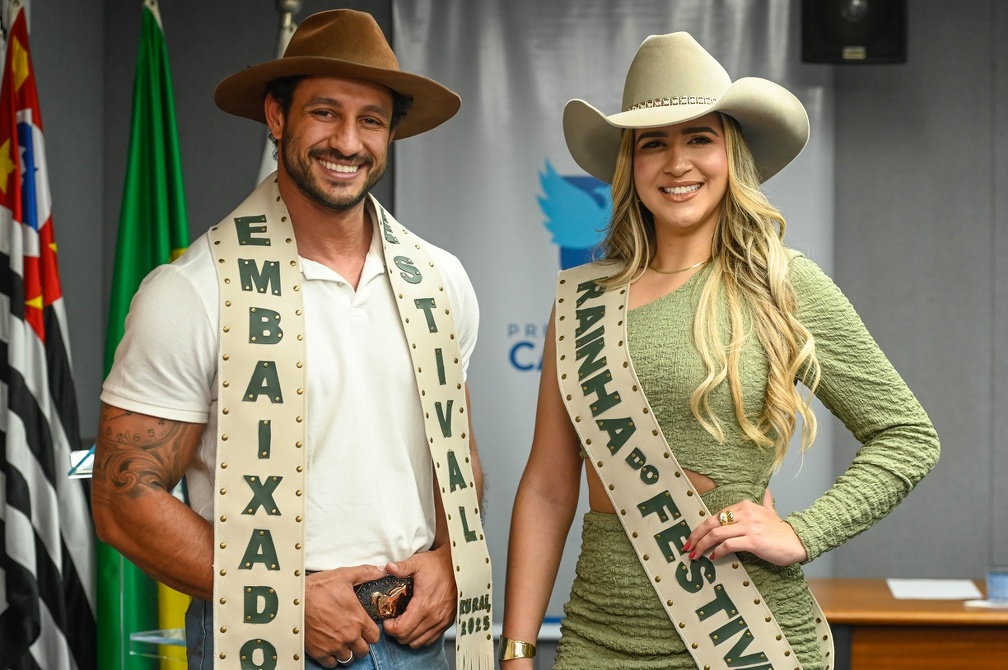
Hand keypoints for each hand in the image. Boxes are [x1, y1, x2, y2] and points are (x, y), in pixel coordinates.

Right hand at [304, 564, 384, 665]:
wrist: (294, 599)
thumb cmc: (318, 588)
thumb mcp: (344, 576)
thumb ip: (366, 573)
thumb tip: (382, 570)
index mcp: (358, 620)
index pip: (375, 637)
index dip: (371, 633)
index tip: (366, 629)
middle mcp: (349, 636)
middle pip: (363, 650)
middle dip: (360, 644)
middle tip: (354, 636)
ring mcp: (334, 646)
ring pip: (348, 658)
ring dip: (347, 651)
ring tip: (342, 642)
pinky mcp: (319, 652)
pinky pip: (331, 664)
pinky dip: (332, 658)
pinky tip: (330, 648)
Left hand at [381, 544, 455, 646]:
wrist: (457, 567)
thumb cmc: (438, 565)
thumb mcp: (417, 563)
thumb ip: (402, 567)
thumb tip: (388, 567)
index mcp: (424, 605)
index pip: (402, 630)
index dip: (389, 628)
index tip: (387, 620)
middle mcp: (433, 617)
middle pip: (408, 638)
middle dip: (396, 632)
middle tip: (393, 621)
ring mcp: (441, 621)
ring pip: (418, 642)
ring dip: (407, 636)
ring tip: (403, 624)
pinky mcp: (447, 622)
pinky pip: (430, 639)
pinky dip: (420, 637)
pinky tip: (416, 626)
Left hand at [684, 489, 807, 565]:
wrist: (798, 541)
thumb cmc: (781, 531)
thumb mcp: (772, 511)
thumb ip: (766, 501)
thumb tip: (767, 490)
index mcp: (745, 505)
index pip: (715, 515)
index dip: (701, 527)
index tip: (692, 538)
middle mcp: (745, 513)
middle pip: (711, 523)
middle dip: (696, 536)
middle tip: (687, 547)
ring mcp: (749, 526)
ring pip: (716, 534)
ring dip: (703, 545)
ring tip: (696, 555)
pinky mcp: (753, 540)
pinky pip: (728, 545)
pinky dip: (718, 551)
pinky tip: (714, 557)